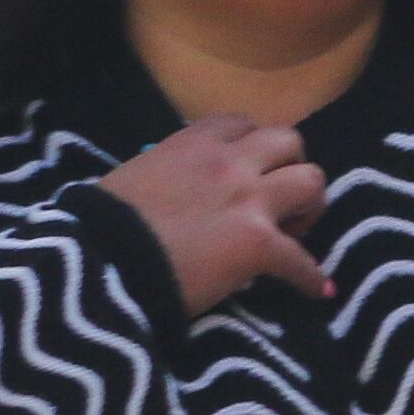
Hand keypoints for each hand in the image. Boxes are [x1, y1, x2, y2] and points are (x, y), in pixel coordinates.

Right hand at [98, 115, 329, 315]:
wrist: (95, 268)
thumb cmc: (96, 229)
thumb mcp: (130, 180)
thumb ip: (163, 172)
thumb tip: (172, 186)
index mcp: (192, 144)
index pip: (241, 123)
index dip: (252, 146)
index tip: (249, 168)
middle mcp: (229, 163)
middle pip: (289, 141)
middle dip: (290, 165)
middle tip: (278, 197)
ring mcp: (248, 201)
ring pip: (312, 181)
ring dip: (309, 205)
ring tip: (295, 231)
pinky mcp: (256, 244)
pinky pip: (301, 259)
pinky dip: (311, 277)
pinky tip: (318, 290)